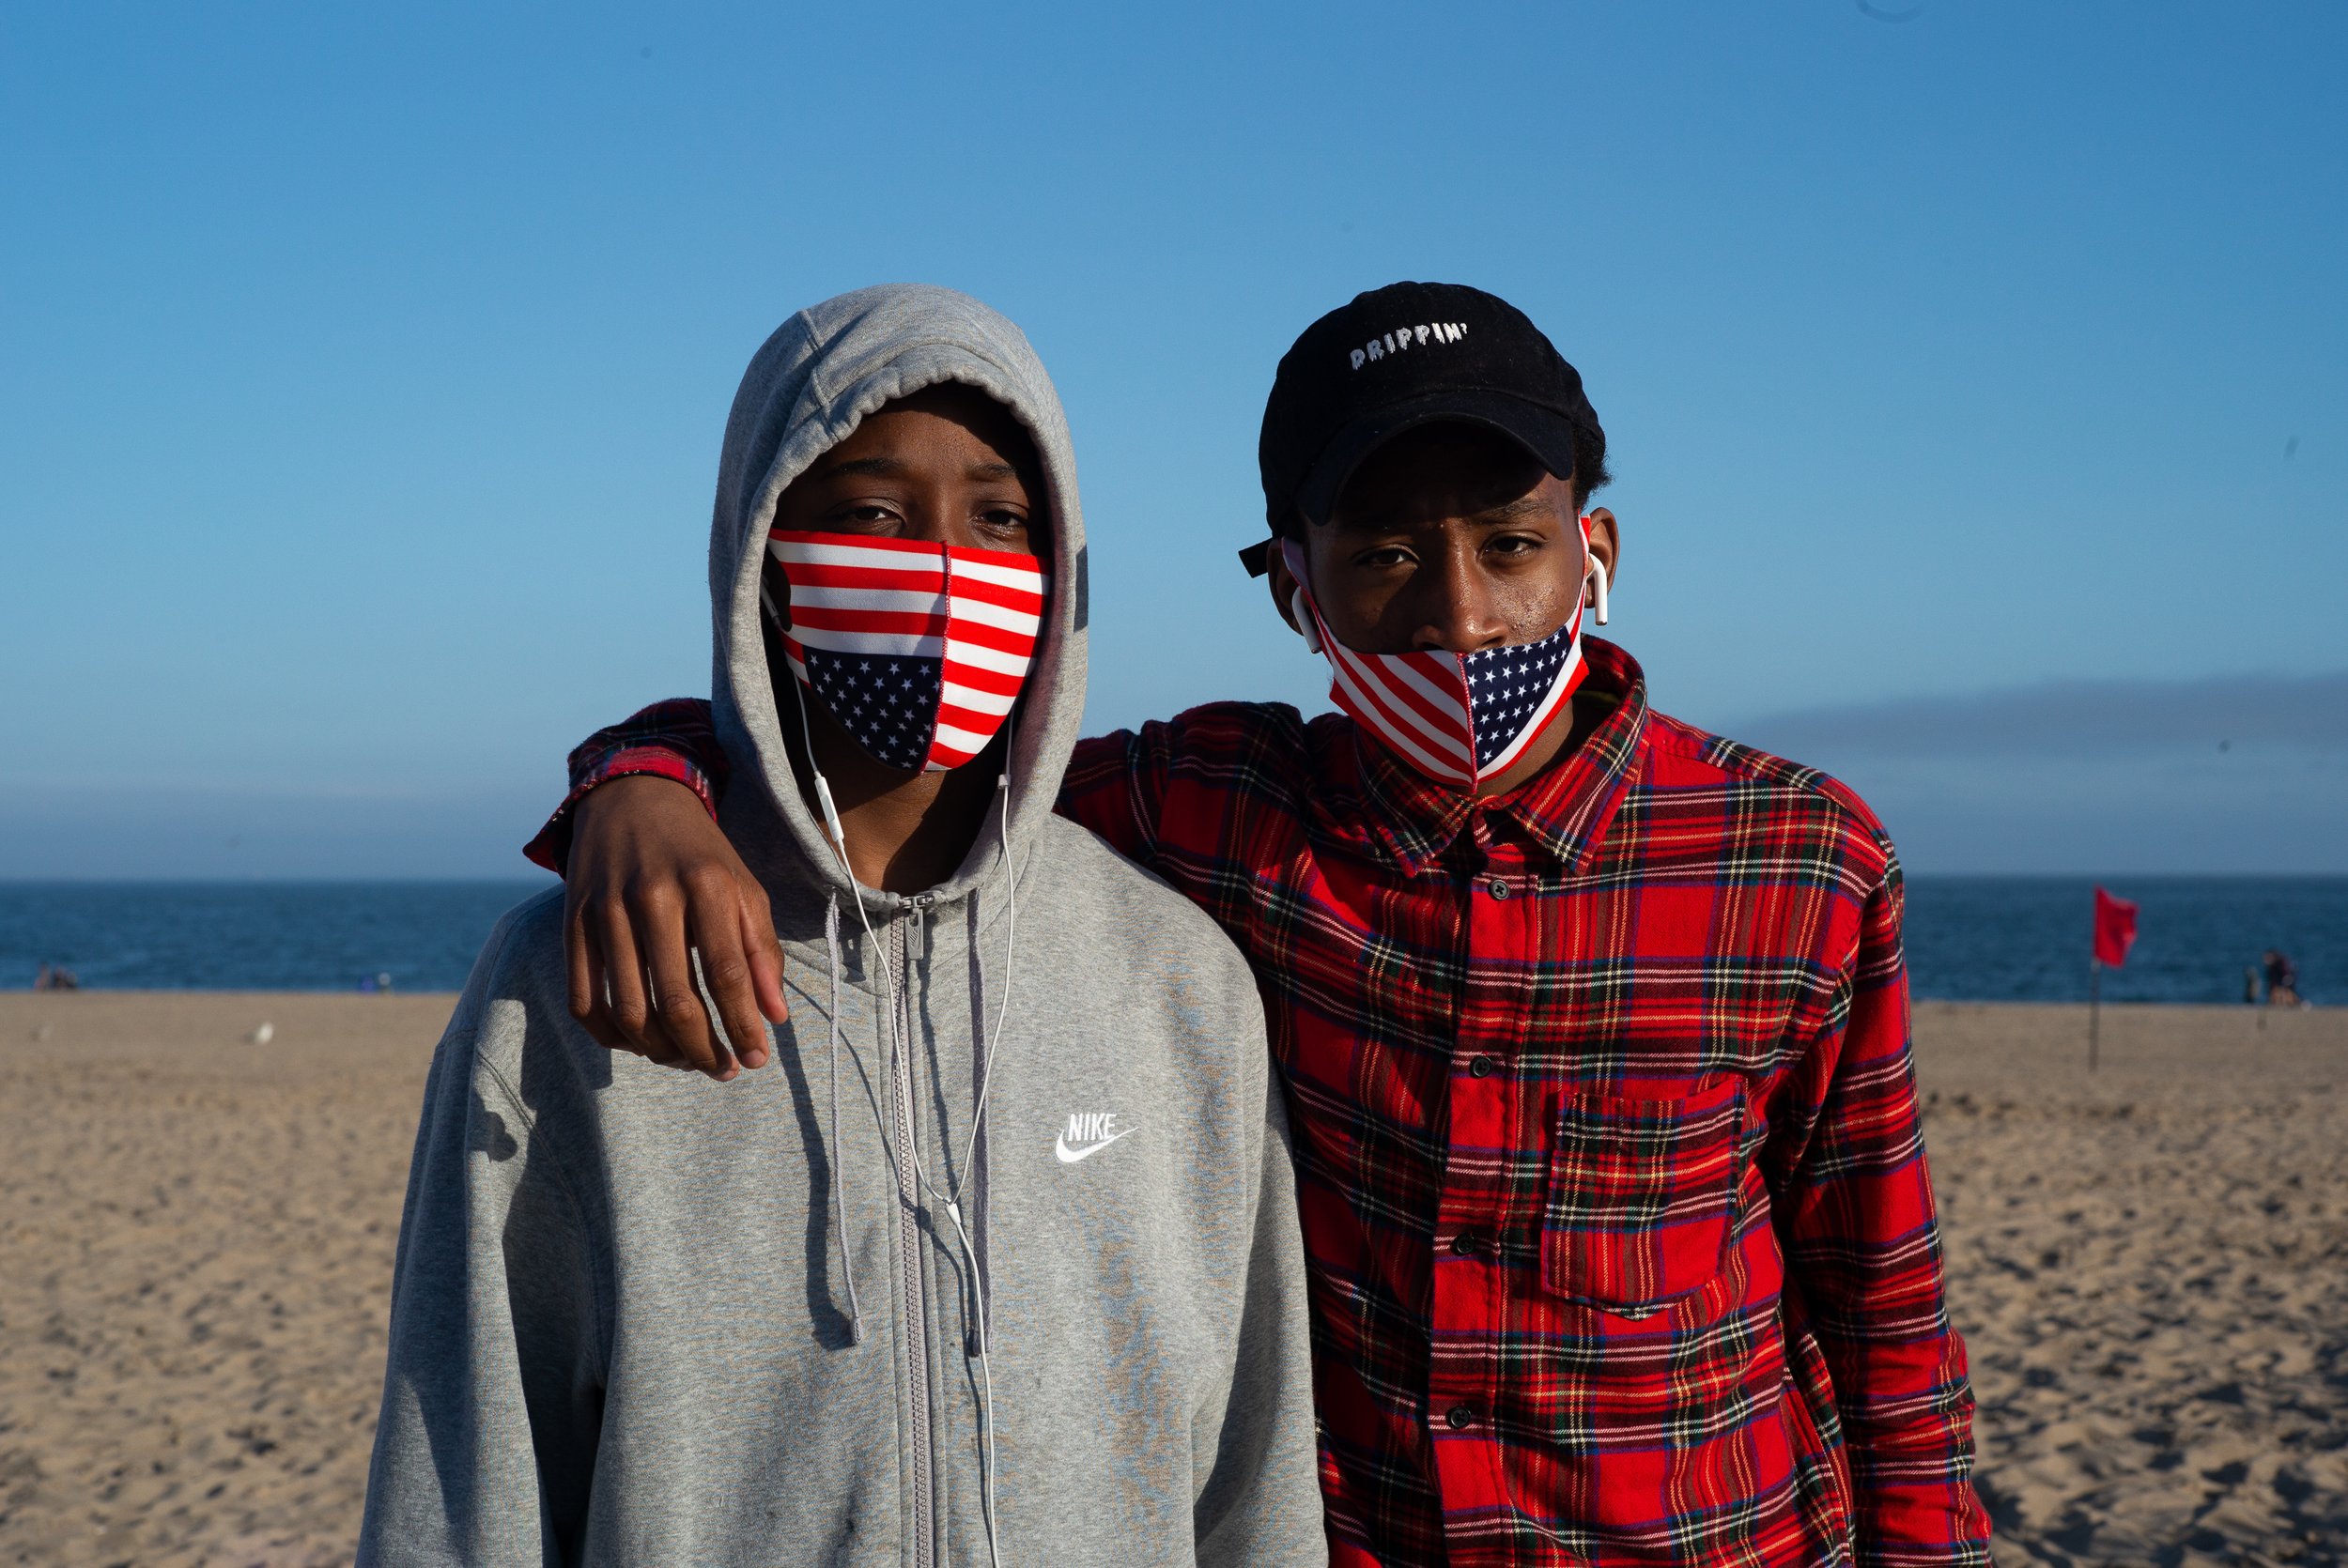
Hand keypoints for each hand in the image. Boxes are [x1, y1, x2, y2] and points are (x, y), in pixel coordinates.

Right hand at [563, 774, 787, 1078]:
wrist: (633, 799)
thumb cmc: (699, 853)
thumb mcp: (744, 888)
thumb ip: (762, 951)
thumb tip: (775, 1018)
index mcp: (707, 885)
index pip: (727, 974)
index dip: (743, 1026)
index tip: (756, 1059)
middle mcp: (654, 897)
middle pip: (676, 1001)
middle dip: (703, 1050)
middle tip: (721, 1070)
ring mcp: (606, 912)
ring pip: (629, 1010)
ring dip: (661, 1051)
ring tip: (686, 1059)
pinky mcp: (573, 924)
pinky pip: (585, 1001)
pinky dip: (612, 1037)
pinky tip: (640, 1044)